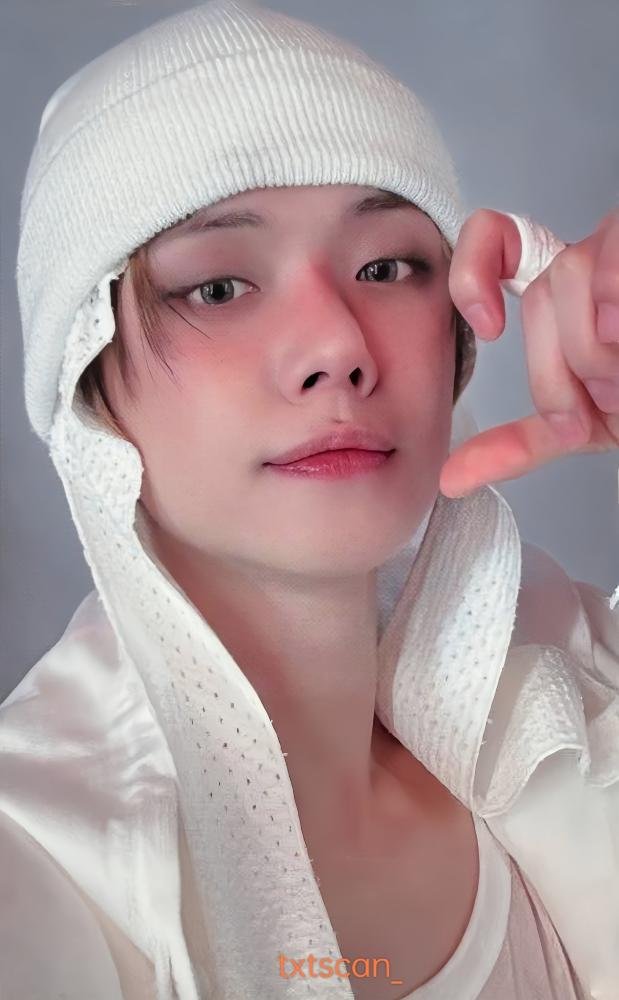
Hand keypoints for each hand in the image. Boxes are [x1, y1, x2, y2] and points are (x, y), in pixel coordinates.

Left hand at [440, 206, 618, 497]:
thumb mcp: (583, 424)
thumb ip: (519, 444)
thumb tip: (451, 478)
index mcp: (564, 291)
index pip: (494, 236)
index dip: (472, 270)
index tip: (488, 328)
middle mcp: (594, 255)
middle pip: (542, 290)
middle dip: (566, 362)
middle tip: (608, 396)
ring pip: (573, 273)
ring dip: (596, 348)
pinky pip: (612, 270)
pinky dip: (615, 313)